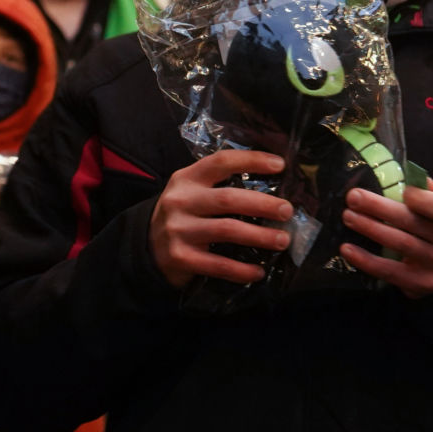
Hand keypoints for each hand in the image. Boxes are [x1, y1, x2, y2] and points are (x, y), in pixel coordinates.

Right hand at [148, 149, 293, 288]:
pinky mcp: (180, 258)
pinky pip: (218, 264)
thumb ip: (219, 185)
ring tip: (282, 240)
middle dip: (263, 204)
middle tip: (287, 211)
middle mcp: (181, 201)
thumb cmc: (182, 215)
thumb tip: (272, 188)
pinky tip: (259, 271)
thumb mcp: (191, 192)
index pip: (221, 162)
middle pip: (228, 199)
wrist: (145, 247)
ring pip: (227, 230)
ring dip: (260, 236)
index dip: (252, 160)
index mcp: (187, 179)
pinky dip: (242, 269)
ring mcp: (179, 230)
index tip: (281, 165)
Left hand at [338, 181, 432, 298]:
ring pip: (399, 244)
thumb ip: (424, 190)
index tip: (402, 191)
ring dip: (369, 229)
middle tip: (353, 198)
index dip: (422, 199)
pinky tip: (347, 249)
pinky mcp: (423, 284)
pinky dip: (366, 260)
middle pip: (411, 222)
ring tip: (348, 217)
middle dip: (378, 208)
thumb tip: (409, 175)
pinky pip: (389, 271)